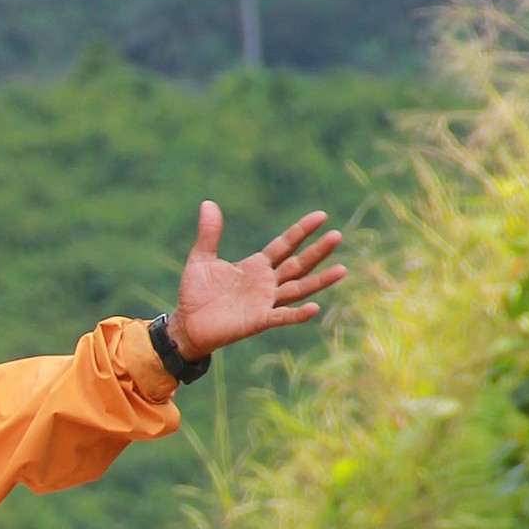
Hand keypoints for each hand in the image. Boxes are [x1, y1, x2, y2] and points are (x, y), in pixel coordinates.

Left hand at [168, 201, 343, 358]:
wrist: (186, 324)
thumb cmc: (195, 293)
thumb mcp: (201, 258)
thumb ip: (209, 233)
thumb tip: (207, 203)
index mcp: (256, 266)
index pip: (285, 244)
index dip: (302, 231)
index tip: (321, 216)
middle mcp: (266, 283)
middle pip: (298, 264)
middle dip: (317, 251)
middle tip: (337, 235)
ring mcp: (265, 302)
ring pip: (298, 289)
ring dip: (320, 280)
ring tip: (342, 269)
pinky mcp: (258, 321)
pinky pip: (282, 316)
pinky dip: (298, 314)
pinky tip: (314, 308)